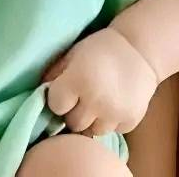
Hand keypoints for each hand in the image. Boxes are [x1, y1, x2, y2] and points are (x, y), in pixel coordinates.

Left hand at [44, 27, 158, 136]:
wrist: (139, 50)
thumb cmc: (99, 48)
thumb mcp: (72, 54)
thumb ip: (54, 74)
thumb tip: (39, 93)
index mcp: (79, 80)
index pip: (56, 105)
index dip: (58, 99)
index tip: (64, 91)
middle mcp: (96, 101)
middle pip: (73, 123)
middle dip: (73, 112)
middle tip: (80, 98)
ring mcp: (115, 114)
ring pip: (92, 131)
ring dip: (91, 120)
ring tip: (96, 102)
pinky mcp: (130, 122)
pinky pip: (111, 131)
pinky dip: (108, 121)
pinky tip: (111, 104)